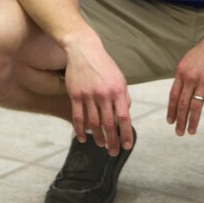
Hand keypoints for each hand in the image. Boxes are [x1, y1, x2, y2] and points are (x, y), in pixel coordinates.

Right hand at [63, 32, 132, 154]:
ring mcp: (88, 95)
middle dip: (113, 141)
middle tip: (114, 152)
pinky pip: (78, 117)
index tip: (128, 146)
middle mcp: (104, 94)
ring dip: (98, 138)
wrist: (84, 50)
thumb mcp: (120, 79)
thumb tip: (126, 115)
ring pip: (94, 123)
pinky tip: (83, 139)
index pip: (124, 118)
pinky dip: (80, 130)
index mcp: (118, 91)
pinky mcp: (75, 95)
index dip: (126, 134)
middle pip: (109, 124)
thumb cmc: (105, 66)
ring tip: (102, 146)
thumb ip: (124, 97)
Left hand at [167, 26, 203, 135]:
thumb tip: (183, 90)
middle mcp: (190, 78)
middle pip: (183, 104)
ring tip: (191, 132)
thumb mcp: (191, 59)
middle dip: (180, 120)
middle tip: (179, 132)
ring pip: (195, 106)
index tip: (170, 121)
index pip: (173, 95)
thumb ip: (186, 75)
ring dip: (192, 121)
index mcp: (182, 72)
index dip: (171, 110)